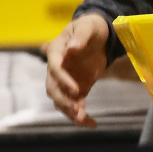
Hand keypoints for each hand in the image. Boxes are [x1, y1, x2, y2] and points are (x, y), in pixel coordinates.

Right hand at [43, 13, 113, 127]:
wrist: (98, 36)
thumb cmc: (90, 27)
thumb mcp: (87, 27)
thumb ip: (80, 37)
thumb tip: (73, 49)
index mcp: (56, 51)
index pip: (55, 67)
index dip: (63, 80)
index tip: (76, 90)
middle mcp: (57, 69)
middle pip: (53, 89)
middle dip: (64, 101)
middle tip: (77, 111)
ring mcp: (65, 81)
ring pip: (61, 101)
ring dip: (70, 112)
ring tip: (84, 121)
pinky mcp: (77, 89)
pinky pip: (75, 105)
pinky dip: (82, 116)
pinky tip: (92, 124)